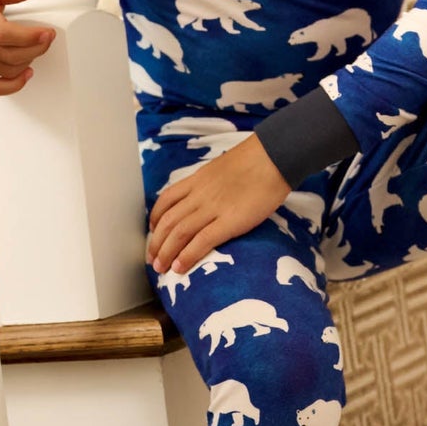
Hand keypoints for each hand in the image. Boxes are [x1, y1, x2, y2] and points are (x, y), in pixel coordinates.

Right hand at [0, 0, 55, 95]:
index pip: (3, 33)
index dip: (29, 37)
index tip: (48, 33)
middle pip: (9, 55)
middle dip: (36, 48)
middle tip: (47, 38)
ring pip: (5, 71)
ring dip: (27, 62)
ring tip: (36, 49)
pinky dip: (11, 85)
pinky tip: (25, 75)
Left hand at [146, 135, 290, 274]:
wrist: (274, 157)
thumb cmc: (257, 160)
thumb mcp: (224, 167)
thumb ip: (211, 182)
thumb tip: (209, 193)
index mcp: (198, 179)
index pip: (167, 200)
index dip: (156, 218)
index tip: (153, 232)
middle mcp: (200, 194)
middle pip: (169, 221)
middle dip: (157, 243)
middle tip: (152, 259)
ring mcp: (213, 208)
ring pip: (179, 233)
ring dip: (166, 252)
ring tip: (161, 268)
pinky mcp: (230, 221)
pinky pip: (202, 241)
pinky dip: (187, 256)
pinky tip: (180, 267)